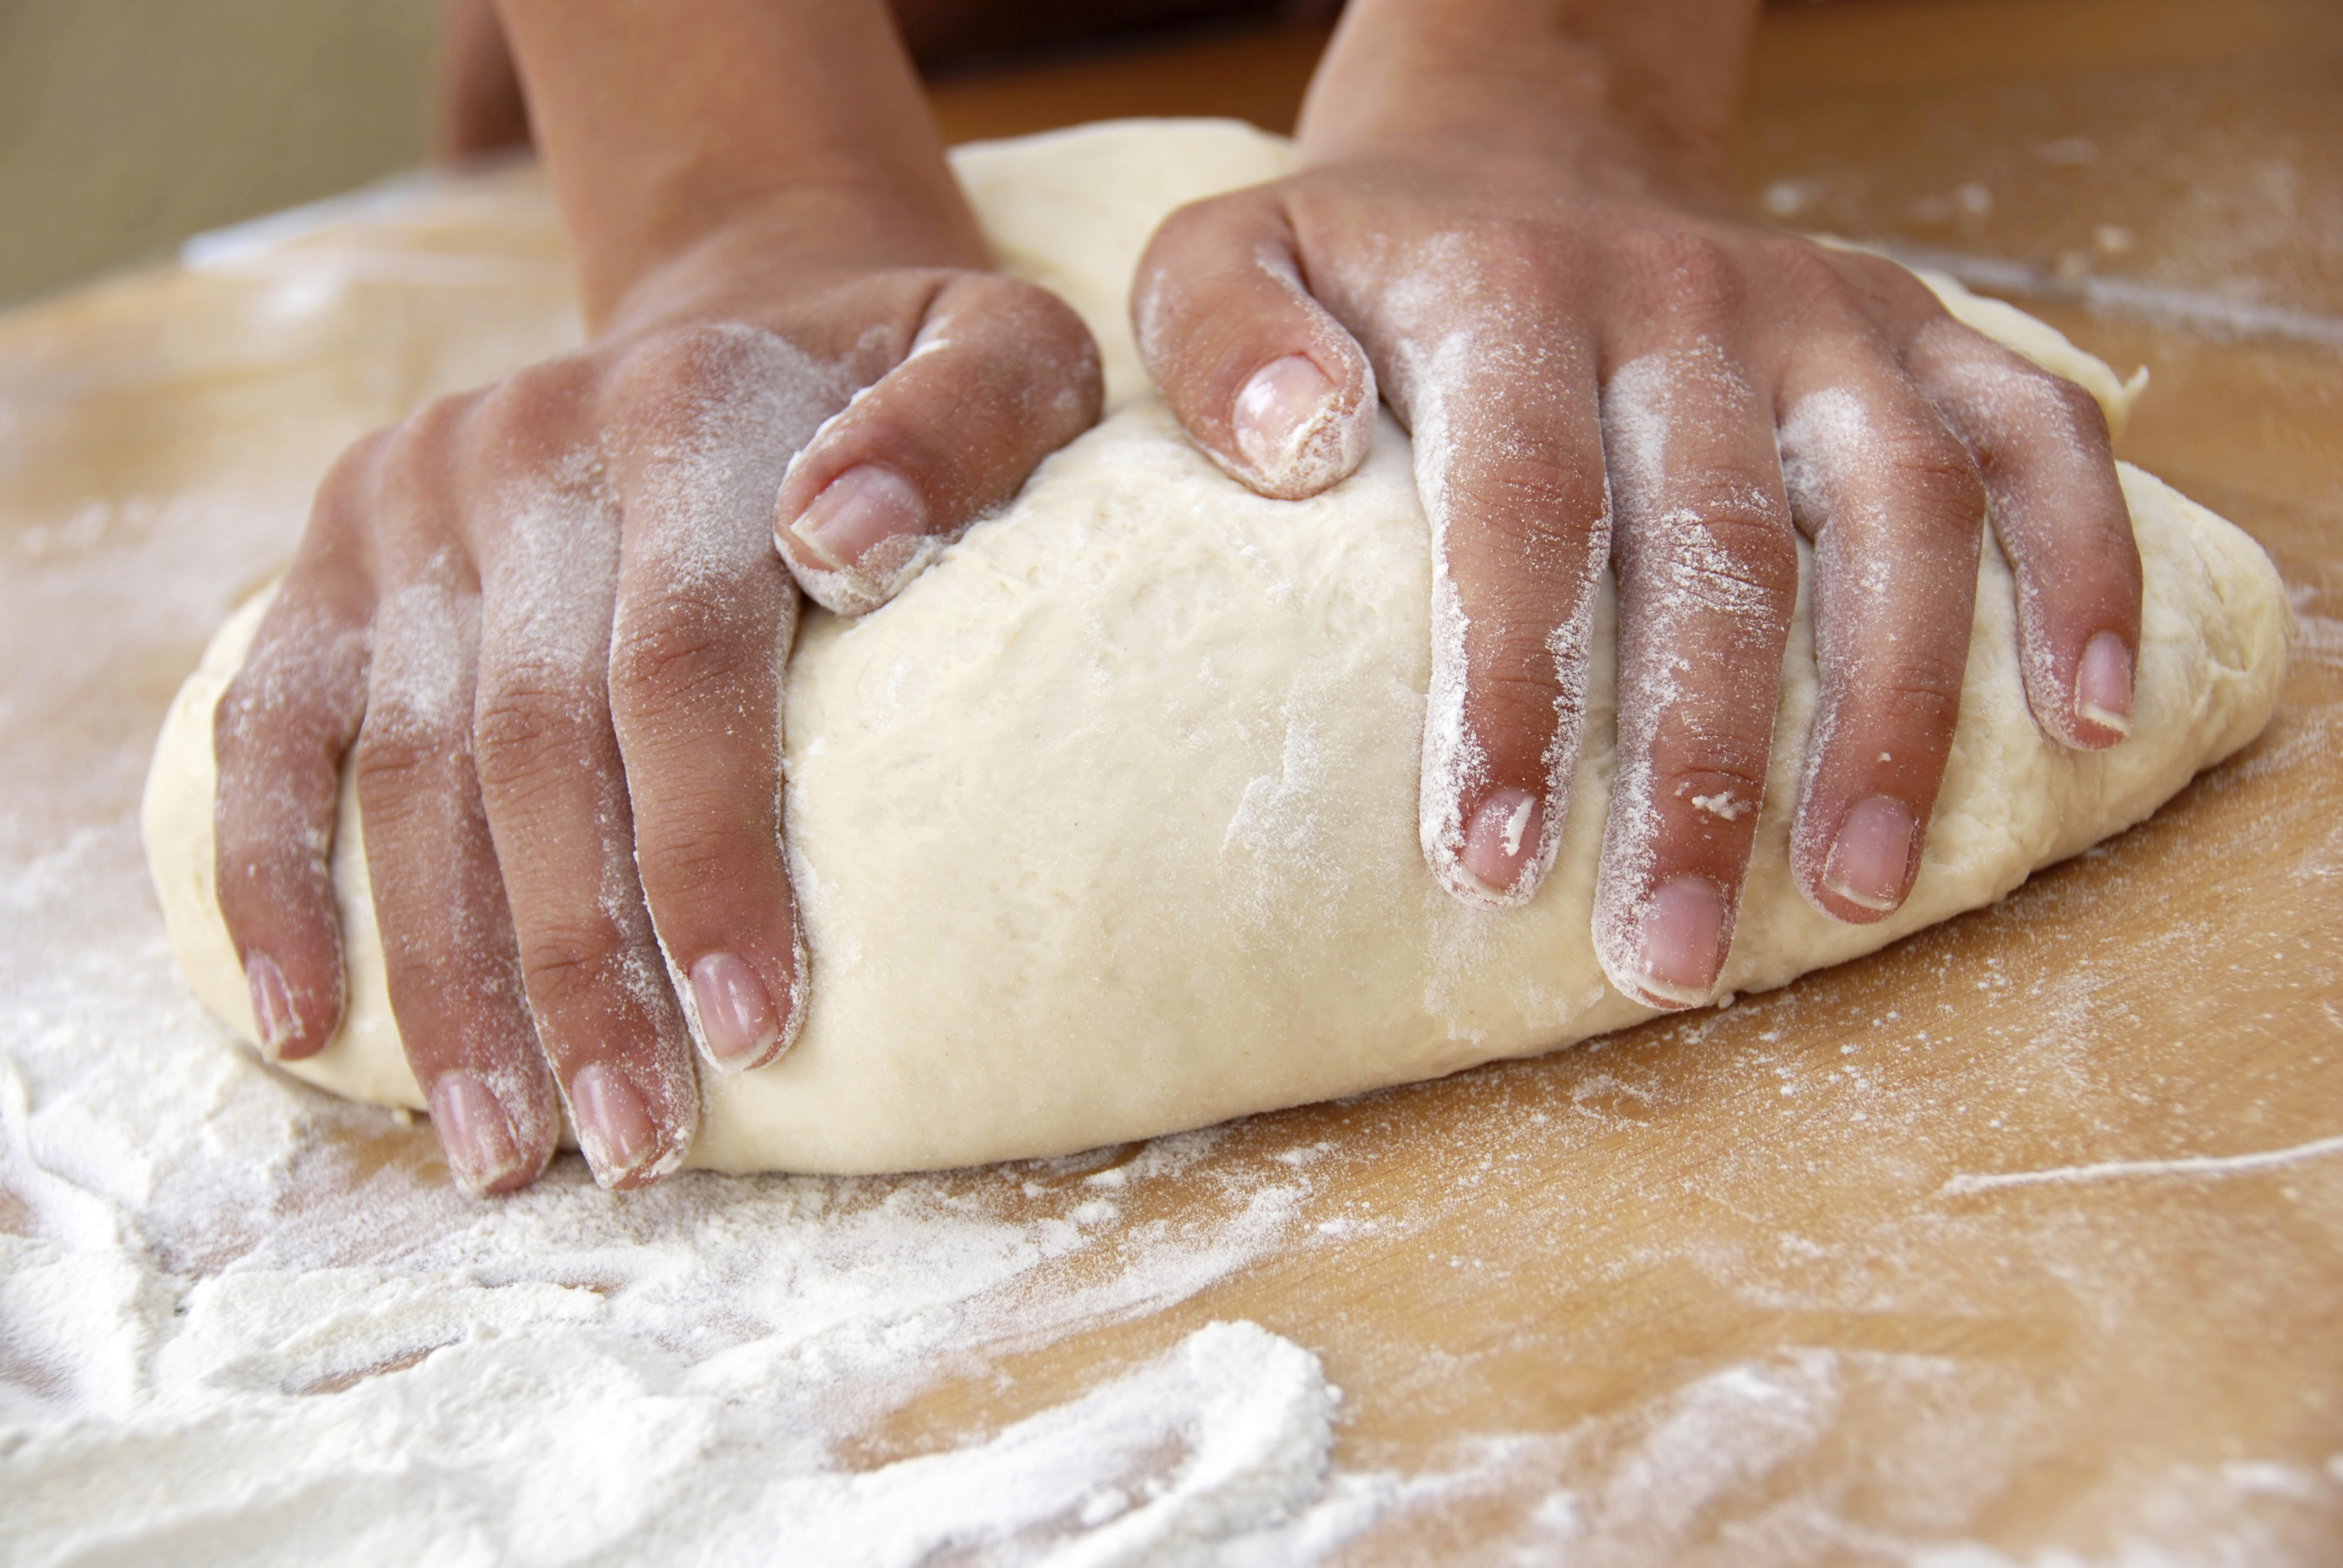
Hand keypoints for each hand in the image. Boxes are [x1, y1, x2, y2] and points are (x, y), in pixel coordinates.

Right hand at [210, 0, 1101, 1192]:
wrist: (753, 322)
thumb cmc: (906, 394)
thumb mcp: (1006, 358)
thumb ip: (970, 425)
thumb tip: (842, 543)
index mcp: (693, 411)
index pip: (685, 666)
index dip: (711, 854)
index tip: (756, 1032)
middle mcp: (530, 445)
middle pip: (537, 744)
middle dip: (579, 966)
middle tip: (630, 1148)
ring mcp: (418, 498)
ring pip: (406, 767)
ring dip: (444, 974)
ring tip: (499, 1147)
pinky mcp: (338, 545)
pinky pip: (272, 723)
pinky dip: (271, 875)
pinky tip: (304, 1023)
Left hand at [1133, 0, 2139, 1009]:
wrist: (1521, 149)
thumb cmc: (1365, 264)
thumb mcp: (1227, 259)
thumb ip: (1221, 343)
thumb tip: (1293, 446)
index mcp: (1508, 294)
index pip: (1523, 504)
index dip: (1519, 687)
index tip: (1498, 861)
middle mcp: (1680, 296)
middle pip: (1714, 543)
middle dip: (1698, 764)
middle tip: (1667, 954)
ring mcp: (1818, 313)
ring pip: (1894, 506)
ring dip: (1893, 708)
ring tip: (1857, 892)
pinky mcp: (1920, 325)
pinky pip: (2038, 430)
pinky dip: (2085, 563)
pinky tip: (2087, 715)